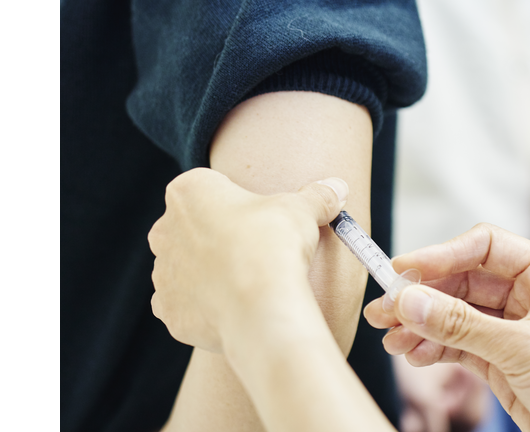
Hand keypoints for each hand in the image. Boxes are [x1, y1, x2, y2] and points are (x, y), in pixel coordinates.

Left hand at [148, 168, 346, 352]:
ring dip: (210, 271)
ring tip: (248, 281)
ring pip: (187, 266)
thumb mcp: (302, 210)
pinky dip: (205, 305)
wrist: (260, 307)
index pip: (212, 188)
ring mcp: (163, 272)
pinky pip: (186, 303)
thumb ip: (317, 196)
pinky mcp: (168, 309)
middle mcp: (166, 229)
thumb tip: (338, 187)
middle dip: (219, 236)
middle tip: (256, 250)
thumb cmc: (275, 246)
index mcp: (189, 191)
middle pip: (194, 226)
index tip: (263, 220)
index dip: (241, 203)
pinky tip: (234, 306)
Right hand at [365, 224, 529, 431]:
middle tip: (385, 308)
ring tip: (392, 337)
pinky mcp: (504, 359)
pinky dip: (435, 347)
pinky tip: (414, 353)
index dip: (441, 255)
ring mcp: (515, 328)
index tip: (403, 270)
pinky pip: (460, 343)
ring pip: (457, 314)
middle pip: (463, 281)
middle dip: (423, 295)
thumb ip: (462, 324)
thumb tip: (411, 301)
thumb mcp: (524, 350)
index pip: (485, 248)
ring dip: (423, 324)